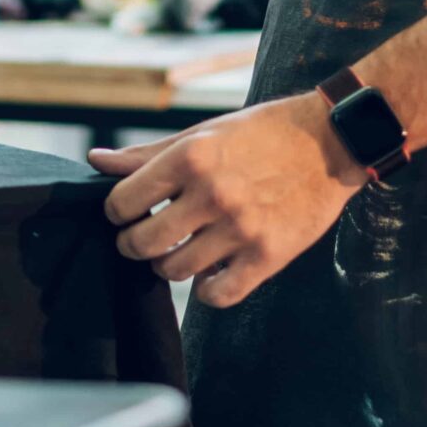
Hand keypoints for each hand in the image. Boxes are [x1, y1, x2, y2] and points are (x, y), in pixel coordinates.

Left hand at [92, 93, 362, 308]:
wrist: (331, 142)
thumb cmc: (262, 133)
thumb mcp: (203, 132)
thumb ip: (148, 153)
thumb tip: (96, 162)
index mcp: (191, 156)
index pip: (123, 203)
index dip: (116, 213)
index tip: (125, 214)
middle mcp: (212, 193)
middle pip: (143, 242)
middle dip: (134, 244)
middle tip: (142, 239)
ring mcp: (241, 227)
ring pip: (175, 271)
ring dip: (168, 266)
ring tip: (178, 252)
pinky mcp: (268, 255)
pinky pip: (217, 294)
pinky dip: (205, 290)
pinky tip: (208, 273)